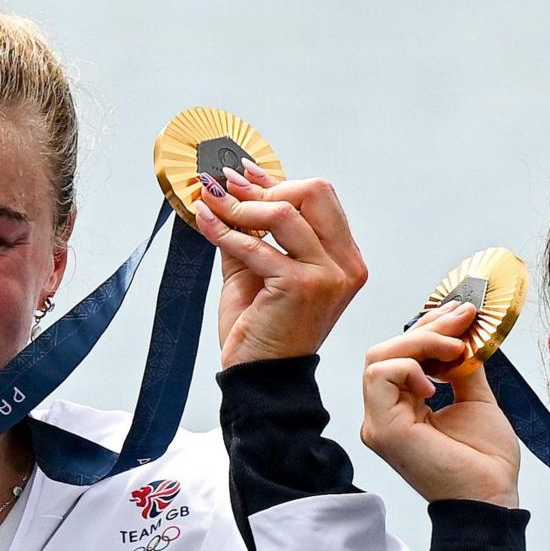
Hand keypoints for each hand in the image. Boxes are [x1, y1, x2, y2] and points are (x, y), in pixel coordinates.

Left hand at [191, 162, 366, 370]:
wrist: (260, 377)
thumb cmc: (262, 330)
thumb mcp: (258, 269)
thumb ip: (254, 230)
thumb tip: (230, 187)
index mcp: (345, 258)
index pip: (320, 198)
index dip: (277, 180)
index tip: (241, 173)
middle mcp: (346, 264)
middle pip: (314, 192)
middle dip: (264, 186)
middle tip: (225, 187)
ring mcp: (329, 274)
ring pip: (285, 211)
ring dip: (240, 203)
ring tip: (210, 200)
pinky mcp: (303, 286)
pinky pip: (256, 244)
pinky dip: (225, 230)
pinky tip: (204, 219)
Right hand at [358, 306, 522, 507]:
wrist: (491, 496)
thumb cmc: (484, 461)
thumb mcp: (475, 398)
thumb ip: (461, 368)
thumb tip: (461, 335)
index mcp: (402, 409)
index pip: (400, 355)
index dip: (430, 329)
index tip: (462, 316)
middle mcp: (384, 415)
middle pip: (386, 351)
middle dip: (427, 330)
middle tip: (463, 321)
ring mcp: (379, 423)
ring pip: (379, 358)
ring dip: (420, 343)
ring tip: (455, 350)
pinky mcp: (382, 429)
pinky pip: (381, 376)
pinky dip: (410, 367)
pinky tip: (436, 383)